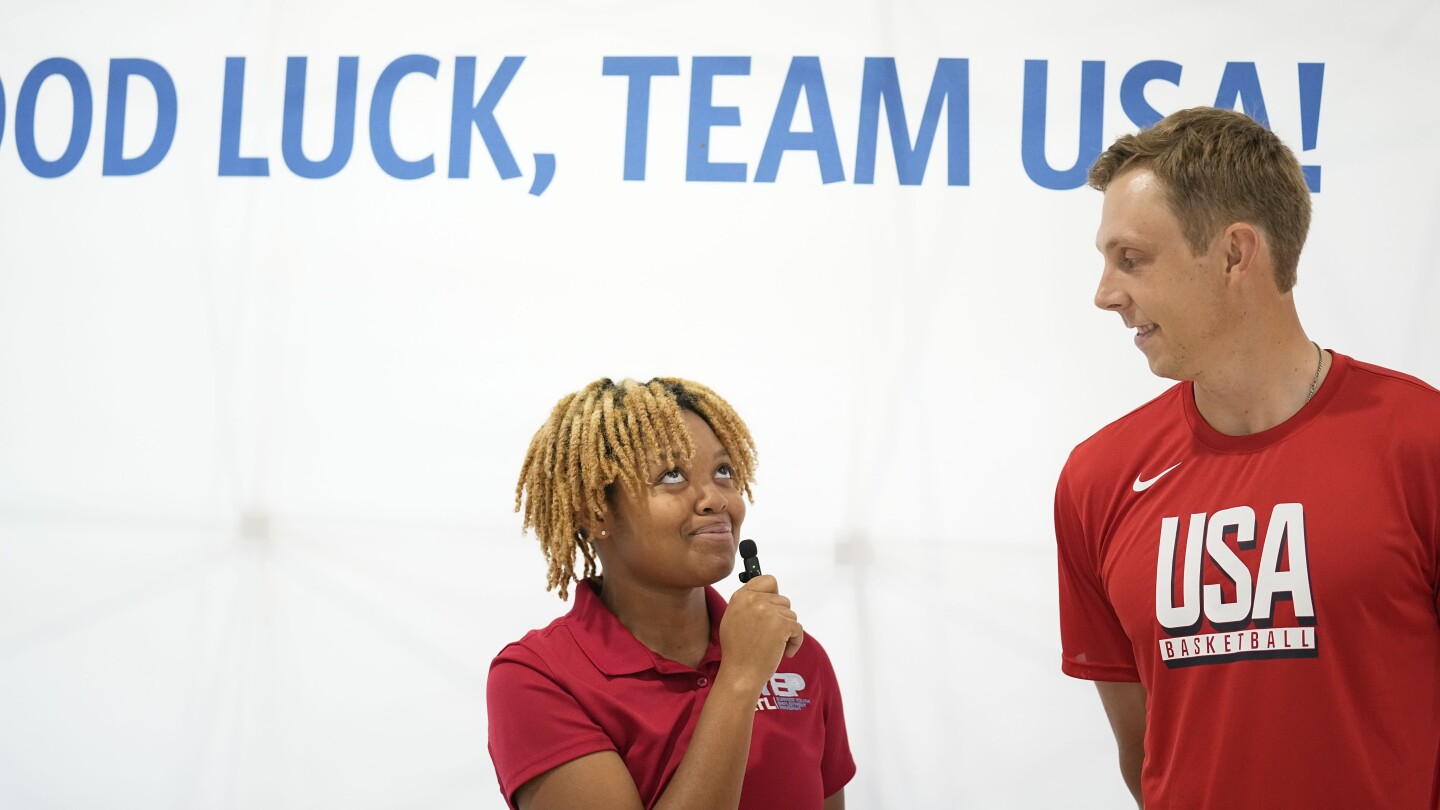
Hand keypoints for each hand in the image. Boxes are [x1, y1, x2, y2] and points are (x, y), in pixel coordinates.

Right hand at [718, 575, 804, 694]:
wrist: (740, 674)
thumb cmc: (738, 652)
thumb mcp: (734, 619)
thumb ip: (749, 604)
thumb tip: (768, 596)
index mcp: (741, 597)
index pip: (768, 581)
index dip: (774, 594)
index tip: (773, 608)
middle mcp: (754, 600)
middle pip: (783, 601)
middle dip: (781, 618)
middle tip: (769, 636)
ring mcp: (768, 611)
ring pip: (791, 615)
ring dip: (787, 632)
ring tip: (773, 646)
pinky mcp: (782, 624)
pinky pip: (798, 629)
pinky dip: (795, 642)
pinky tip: (783, 652)